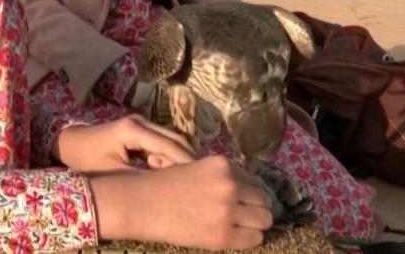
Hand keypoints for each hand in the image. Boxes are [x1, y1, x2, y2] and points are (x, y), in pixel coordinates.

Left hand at [55, 114, 194, 173]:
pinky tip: (167, 176)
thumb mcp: (115, 175)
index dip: (187, 163)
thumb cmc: (88, 161)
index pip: (170, 146)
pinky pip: (162, 143)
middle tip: (198, 184)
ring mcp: (141, 124)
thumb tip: (173, 190)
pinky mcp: (140, 130)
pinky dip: (168, 158)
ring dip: (177, 160)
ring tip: (181, 183)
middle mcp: (141, 122)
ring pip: (171, 141)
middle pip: (176, 140)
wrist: (70, 144)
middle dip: (188, 161)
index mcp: (134, 130)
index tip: (202, 182)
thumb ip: (144, 179)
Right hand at [89, 155, 273, 248]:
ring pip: (265, 220)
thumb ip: (221, 176)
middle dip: (256, 209)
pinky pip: (254, 239)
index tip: (242, 202)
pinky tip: (233, 236)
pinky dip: (248, 239)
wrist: (140, 204)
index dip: (250, 194)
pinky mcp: (222, 234)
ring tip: (239, 227)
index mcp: (223, 165)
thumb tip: (250, 190)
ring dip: (255, 224)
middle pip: (265, 201)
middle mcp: (229, 185)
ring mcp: (227, 210)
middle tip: (242, 217)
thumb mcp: (195, 169)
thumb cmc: (162, 186)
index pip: (255, 182)